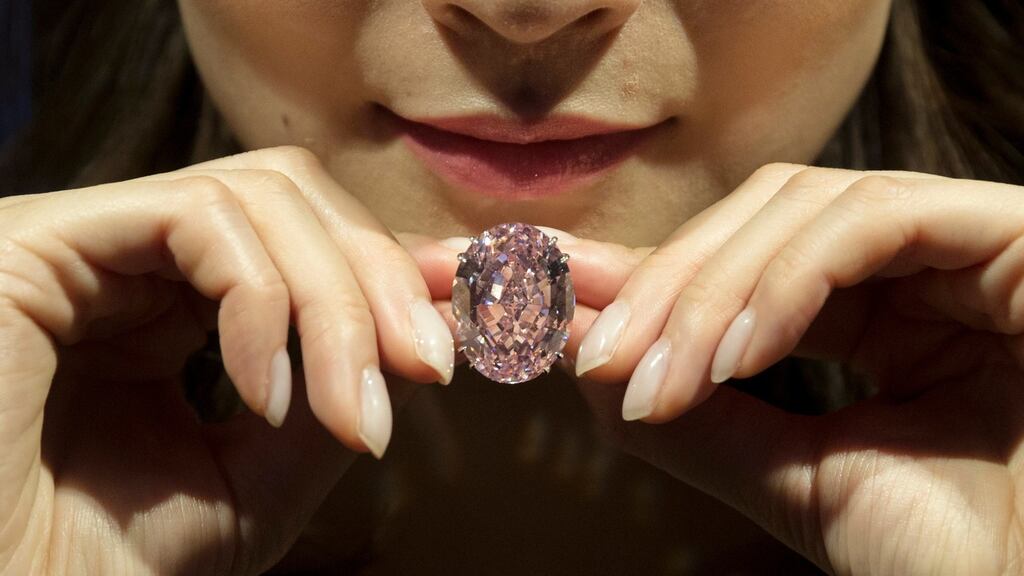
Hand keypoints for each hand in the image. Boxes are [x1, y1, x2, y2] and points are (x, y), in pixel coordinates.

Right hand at [0, 146, 456, 573]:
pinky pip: (199, 218)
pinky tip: (267, 395)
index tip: (469, 310)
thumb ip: (327, 409)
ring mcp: (86, 242)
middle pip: (294, 199)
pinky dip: (264, 303)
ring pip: (259, 196)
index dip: (394, 265)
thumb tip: (408, 346)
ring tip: (358, 414)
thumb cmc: (95, 568)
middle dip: (382, 279)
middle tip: (435, 365)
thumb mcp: (248, 491)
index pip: (301, 240)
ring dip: (339, 301)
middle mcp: (127, 259)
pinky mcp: (41, 240)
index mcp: (163, 305)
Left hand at [569, 164, 1023, 573]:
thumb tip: (582, 359)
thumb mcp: (801, 484)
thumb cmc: (960, 561)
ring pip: (803, 206)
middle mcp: (924, 271)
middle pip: (759, 219)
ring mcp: (969, 247)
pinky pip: (875, 220)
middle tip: (579, 343)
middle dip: (658, 281)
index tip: (536, 285)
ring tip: (654, 380)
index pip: (740, 266)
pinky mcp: (1016, 236)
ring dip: (705, 292)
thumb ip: (699, 420)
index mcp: (887, 319)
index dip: (636, 273)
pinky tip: (733, 358)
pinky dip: (785, 281)